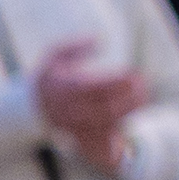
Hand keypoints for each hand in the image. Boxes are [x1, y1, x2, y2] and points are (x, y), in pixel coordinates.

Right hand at [33, 38, 148, 173]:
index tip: (134, 73)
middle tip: (144, 84)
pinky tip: (132, 115)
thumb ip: (76, 46)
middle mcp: (71, 110)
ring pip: (108, 124)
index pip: (95, 88)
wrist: (33, 107)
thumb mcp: (55, 55)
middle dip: (130, 98)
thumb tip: (99, 39)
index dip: (118, 83)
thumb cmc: (50, 77)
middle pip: (106, 109)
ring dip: (129, 111)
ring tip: (143, 96)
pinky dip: (120, 131)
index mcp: (65, 89)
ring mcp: (77, 126)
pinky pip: (103, 139)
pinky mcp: (82, 136)